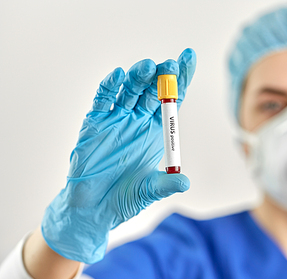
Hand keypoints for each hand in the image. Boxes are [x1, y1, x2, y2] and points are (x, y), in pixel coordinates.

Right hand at [41, 48, 196, 263]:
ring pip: (130, 91)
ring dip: (138, 78)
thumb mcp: (149, 191)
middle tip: (171, 64)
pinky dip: (109, 88)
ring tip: (148, 67)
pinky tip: (118, 76)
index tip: (188, 58)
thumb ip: (166, 184)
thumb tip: (185, 183)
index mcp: (157, 132)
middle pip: (153, 92)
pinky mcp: (95, 123)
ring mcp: (117, 120)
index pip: (173, 101)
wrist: (94, 208)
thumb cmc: (124, 197)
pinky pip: (103, 101)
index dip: (181, 80)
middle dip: (163, 77)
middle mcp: (138, 121)